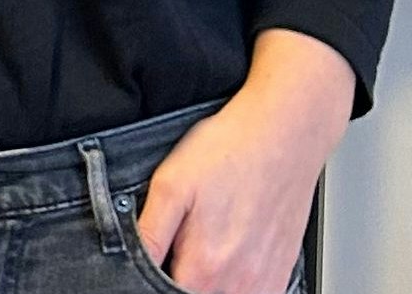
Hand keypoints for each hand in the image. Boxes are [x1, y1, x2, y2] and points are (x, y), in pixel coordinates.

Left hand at [137, 29, 354, 293]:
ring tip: (205, 244)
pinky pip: (256, 292)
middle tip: (179, 242)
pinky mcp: (284, 271)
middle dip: (179, 279)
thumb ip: (148, 235)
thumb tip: (126, 261)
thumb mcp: (170, 185)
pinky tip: (230, 253)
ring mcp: (266, 280)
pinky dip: (237, 282)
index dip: (150, 279)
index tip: (157, 256)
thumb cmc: (230, 152)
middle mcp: (239, 283)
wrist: (285, 135)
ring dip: (209, 281)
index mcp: (204, 267)